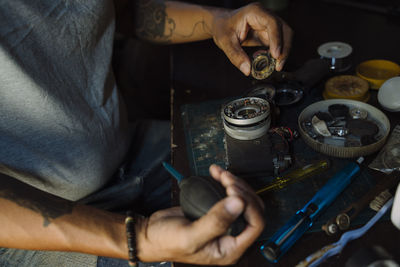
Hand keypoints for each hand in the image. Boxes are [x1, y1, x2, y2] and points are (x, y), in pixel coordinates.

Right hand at [136, 164, 264, 264]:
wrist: (150, 234)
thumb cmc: (167, 242)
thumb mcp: (190, 235)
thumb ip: (216, 221)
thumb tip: (239, 204)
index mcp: (230, 249)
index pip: (255, 224)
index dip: (249, 205)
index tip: (232, 192)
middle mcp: (230, 235)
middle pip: (251, 209)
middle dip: (241, 190)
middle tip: (227, 179)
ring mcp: (224, 222)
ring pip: (242, 199)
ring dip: (233, 182)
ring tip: (220, 173)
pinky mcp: (215, 210)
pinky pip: (228, 194)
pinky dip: (224, 181)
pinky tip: (216, 173)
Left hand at [211, 3, 292, 74]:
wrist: (221, 24)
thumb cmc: (222, 27)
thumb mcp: (225, 42)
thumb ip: (235, 56)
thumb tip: (247, 70)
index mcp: (255, 12)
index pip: (272, 23)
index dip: (277, 39)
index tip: (275, 55)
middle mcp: (265, 16)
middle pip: (284, 30)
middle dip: (284, 48)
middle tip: (278, 65)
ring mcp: (268, 25)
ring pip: (284, 37)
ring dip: (282, 52)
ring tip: (274, 65)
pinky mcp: (268, 34)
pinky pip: (278, 44)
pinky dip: (276, 54)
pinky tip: (267, 60)